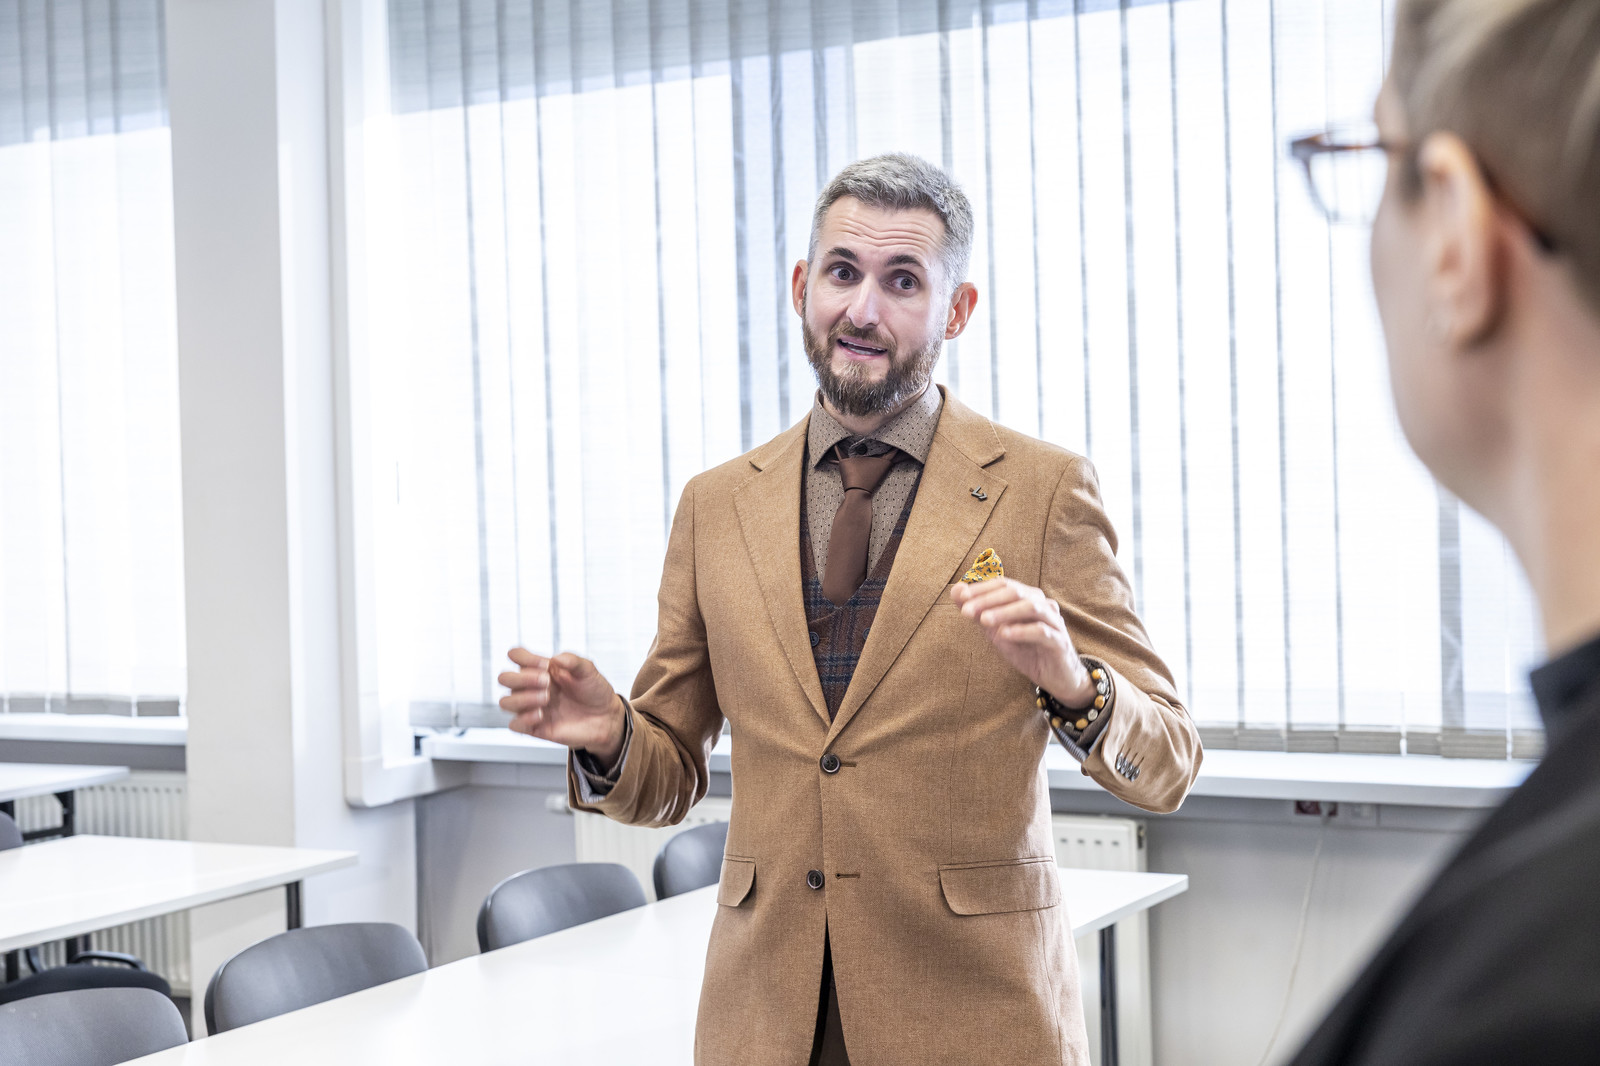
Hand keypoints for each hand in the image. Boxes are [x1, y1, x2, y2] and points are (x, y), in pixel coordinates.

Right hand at [499, 649, 626, 765]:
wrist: (606, 718)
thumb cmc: (594, 691)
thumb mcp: (588, 670)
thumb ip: (573, 661)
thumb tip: (556, 658)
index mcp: (541, 669)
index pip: (517, 656)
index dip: (523, 657)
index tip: (545, 664)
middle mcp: (532, 686)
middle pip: (505, 678)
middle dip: (523, 678)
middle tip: (546, 682)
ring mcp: (532, 707)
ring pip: (505, 702)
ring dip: (523, 698)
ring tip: (546, 698)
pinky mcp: (535, 727)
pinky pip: (514, 725)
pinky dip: (523, 719)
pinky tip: (541, 715)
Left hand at [949, 578, 1095, 706]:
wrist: (1056, 677)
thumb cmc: (1026, 650)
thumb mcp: (997, 631)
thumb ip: (978, 611)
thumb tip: (956, 590)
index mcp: (1028, 597)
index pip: (1003, 584)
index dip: (981, 589)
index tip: (960, 597)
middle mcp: (1042, 604)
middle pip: (1015, 592)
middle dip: (988, 600)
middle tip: (966, 611)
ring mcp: (1053, 621)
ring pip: (1030, 607)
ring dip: (1004, 612)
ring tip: (984, 620)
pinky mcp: (1059, 641)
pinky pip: (1042, 631)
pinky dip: (1022, 631)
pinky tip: (1005, 634)